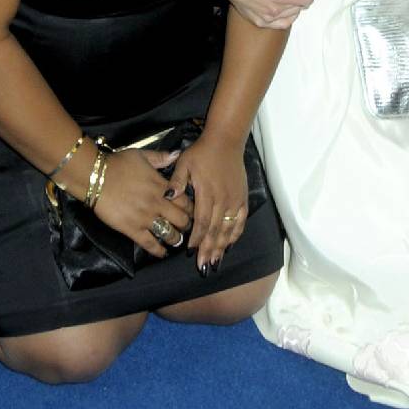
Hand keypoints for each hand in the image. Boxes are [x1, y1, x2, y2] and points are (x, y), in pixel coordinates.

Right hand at [93, 147, 191, 259]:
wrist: (97, 177)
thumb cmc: (119, 164)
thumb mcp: (142, 155)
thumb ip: (161, 157)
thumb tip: (177, 154)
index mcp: (162, 185)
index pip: (185, 200)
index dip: (191, 207)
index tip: (191, 211)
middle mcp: (157, 203)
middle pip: (181, 219)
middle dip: (186, 224)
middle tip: (186, 227)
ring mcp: (146, 218)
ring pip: (169, 234)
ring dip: (175, 238)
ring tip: (177, 240)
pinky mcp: (133, 230)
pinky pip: (150, 244)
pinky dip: (158, 251)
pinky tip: (162, 253)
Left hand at [167, 131, 249, 269]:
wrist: (226, 140)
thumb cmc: (202, 152)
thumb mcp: (184, 162)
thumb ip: (176, 181)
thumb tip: (167, 197)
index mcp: (207, 192)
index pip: (202, 221)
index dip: (197, 239)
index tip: (191, 252)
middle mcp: (222, 199)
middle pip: (215, 230)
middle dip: (209, 250)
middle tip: (203, 267)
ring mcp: (234, 200)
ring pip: (228, 229)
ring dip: (222, 247)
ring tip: (215, 262)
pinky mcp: (242, 197)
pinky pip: (240, 221)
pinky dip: (235, 234)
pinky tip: (230, 245)